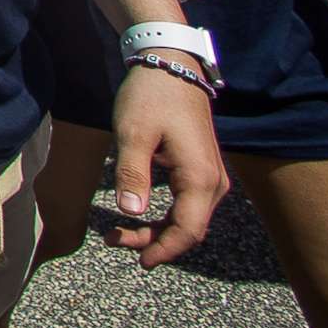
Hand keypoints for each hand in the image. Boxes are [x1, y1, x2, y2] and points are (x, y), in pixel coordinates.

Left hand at [105, 62, 225, 267]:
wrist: (171, 65)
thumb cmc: (151, 96)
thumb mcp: (133, 134)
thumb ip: (132, 174)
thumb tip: (129, 213)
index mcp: (200, 178)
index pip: (188, 231)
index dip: (164, 250)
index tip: (139, 262)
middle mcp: (213, 181)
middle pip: (188, 228)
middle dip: (153, 242)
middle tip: (113, 240)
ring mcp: (210, 175)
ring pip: (188, 218)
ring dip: (157, 230)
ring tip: (118, 233)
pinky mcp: (201, 168)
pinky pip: (187, 203)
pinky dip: (164, 215)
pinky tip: (137, 214)